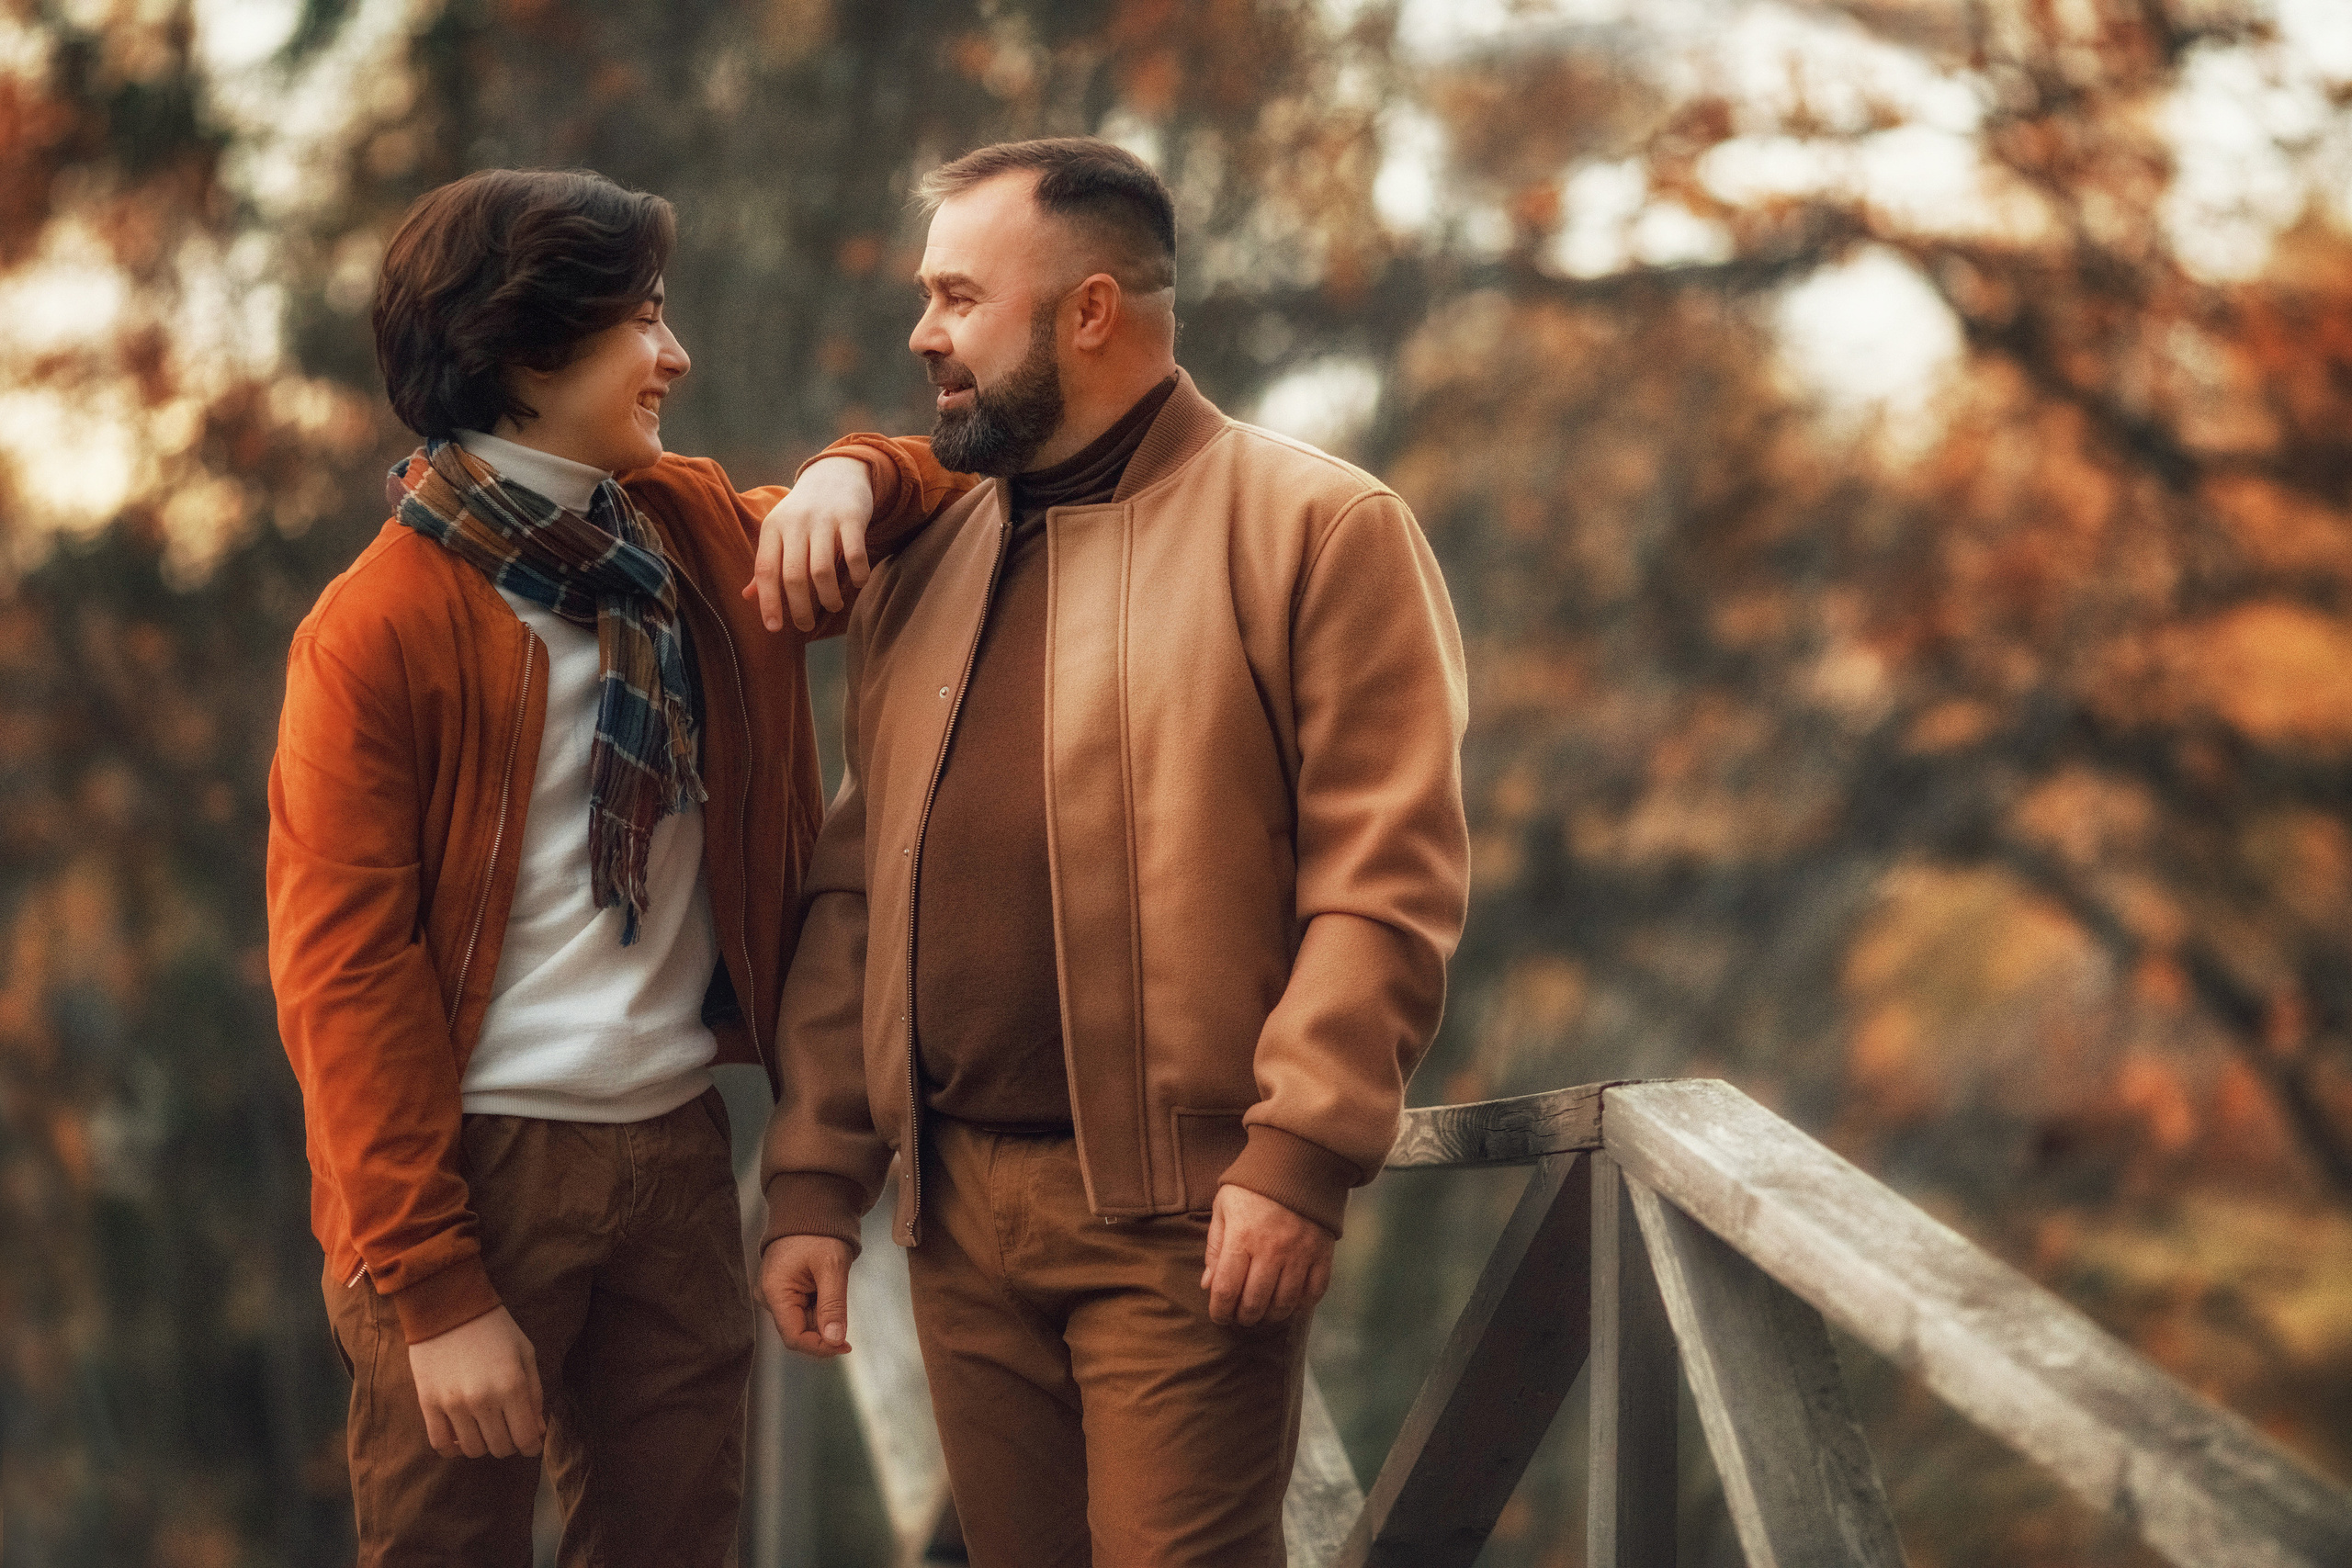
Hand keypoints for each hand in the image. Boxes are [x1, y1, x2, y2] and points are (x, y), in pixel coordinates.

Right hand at [407, 1306, 544, 1458]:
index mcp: (512, 1385)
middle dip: (510, 1444)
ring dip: (483, 1445)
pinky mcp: (428, 1404)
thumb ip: (534, 1394)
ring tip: (485, 1428)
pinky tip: (461, 1436)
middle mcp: (483, 1399)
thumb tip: (536, 1432)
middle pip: (500, 1448)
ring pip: (472, 1450)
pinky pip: (440, 1444)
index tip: (531, 1444)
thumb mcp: (525, 1353)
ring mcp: (453, 1404)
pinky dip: (453, 1448)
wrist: (447, 1305)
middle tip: (508, 1431)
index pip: (525, 1438)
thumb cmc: (494, 1328)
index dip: (531, 1447)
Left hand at [741, 456, 874, 632]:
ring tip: (832, 605)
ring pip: (822, 571)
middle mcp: (796, 523)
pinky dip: (857, 576)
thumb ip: (768, 564)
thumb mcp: (780, 531)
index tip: (774, 628)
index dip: (768, 602)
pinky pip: (855, 556)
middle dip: (800, 609)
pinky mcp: (852, 517)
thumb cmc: (804, 513)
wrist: (836, 474)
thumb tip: (748, 597)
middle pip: (794, 577)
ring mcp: (824, 519)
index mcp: (773, 527)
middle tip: (806, 625)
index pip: (766, 570)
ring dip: (828, 598)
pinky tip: (858, 583)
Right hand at [760, 1234, 854, 1357]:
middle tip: (849, 1323)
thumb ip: (833, 1305)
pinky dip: (820, 1308)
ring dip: (823, 1318)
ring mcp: (776, 1293)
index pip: (794, 1337)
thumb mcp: (832, 1267)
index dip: (820, 1347)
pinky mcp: (784, 1289)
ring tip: (836, 1291)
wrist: (811, 1207)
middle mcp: (769, 1296)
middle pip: (798, 1331)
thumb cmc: (819, 1231)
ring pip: (802, 1322)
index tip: (845, 1346)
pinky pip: (803, 1309)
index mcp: (774, 1292)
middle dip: (824, 1331)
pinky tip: (829, 1291)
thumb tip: (835, 1339)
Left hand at [1202, 1185, 1334, 1327]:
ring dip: (1270, 1316)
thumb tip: (1208, 1286)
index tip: (1219, 1316)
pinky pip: (1314, 1293)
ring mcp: (1300, 1253)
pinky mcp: (1322, 1253)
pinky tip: (1289, 1302)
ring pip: (1284, 1304)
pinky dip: (1300, 1305)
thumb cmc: (1253, 1187)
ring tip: (1263, 1312)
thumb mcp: (1224, 1208)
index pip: (1226, 1290)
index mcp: (1242, 1237)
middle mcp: (1272, 1249)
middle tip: (1240, 1316)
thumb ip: (1215, 1248)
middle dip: (1243, 1318)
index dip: (1220, 1311)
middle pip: (1255, 1303)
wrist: (1298, 1161)